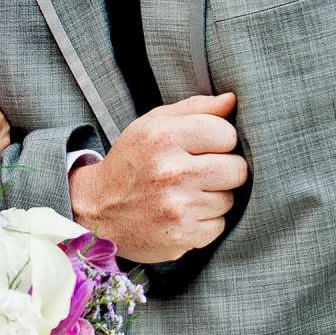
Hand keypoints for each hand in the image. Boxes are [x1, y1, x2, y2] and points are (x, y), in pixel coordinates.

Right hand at [67, 93, 247, 263]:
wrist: (97, 209)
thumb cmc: (132, 162)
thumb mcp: (153, 124)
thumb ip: (195, 108)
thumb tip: (232, 100)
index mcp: (164, 136)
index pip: (227, 133)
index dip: (220, 140)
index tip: (205, 147)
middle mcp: (171, 171)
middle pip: (237, 169)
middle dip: (225, 170)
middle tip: (201, 172)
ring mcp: (177, 206)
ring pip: (229, 199)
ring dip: (214, 197)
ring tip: (188, 193)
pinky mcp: (181, 234)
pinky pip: (218, 225)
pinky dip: (206, 222)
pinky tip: (184, 214)